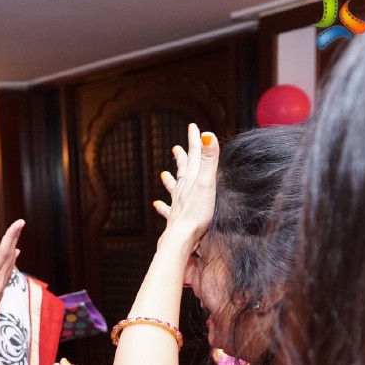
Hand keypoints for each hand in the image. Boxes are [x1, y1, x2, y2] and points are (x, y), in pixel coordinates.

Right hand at [0, 219, 24, 316]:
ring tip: (16, 234)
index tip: (18, 224)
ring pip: (11, 263)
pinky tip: (14, 255)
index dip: (10, 237)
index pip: (2, 253)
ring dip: (14, 247)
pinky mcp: (0, 291)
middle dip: (14, 238)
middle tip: (20, 223)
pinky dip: (12, 260)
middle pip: (9, 255)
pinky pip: (9, 271)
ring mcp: (1, 287)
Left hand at [153, 123, 218, 246]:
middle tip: (176, 147)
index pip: (195, 156)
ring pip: (173, 189)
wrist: (181, 237)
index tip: (193, 127)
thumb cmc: (196, 213)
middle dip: (182, 158)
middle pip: (183, 170)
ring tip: (163, 174)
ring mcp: (177, 205)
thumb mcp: (207, 182)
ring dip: (170, 180)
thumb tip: (207, 134)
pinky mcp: (175, 220)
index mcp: (192, 180)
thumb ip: (209, 160)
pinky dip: (162, 206)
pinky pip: (167, 210)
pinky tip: (156, 204)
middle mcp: (183, 190)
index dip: (195, 140)